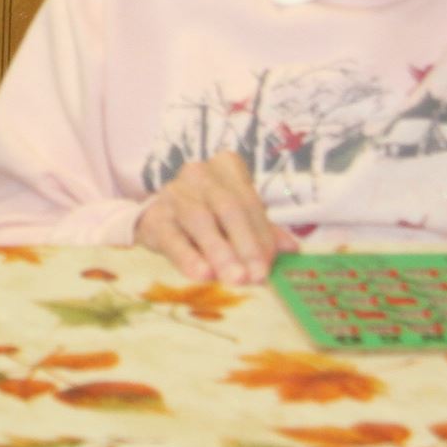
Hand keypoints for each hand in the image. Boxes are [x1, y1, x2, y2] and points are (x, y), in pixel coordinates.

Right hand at [133, 152, 298, 284]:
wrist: (159, 217)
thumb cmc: (208, 216)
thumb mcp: (237, 220)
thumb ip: (263, 233)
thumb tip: (292, 249)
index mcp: (227, 167)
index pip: (249, 202)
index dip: (261, 235)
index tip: (269, 265)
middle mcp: (199, 173)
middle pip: (228, 208)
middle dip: (245, 244)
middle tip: (257, 276)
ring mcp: (173, 192)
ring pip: (200, 220)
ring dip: (220, 251)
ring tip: (236, 278)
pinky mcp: (153, 216)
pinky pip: (172, 237)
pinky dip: (188, 257)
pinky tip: (202, 274)